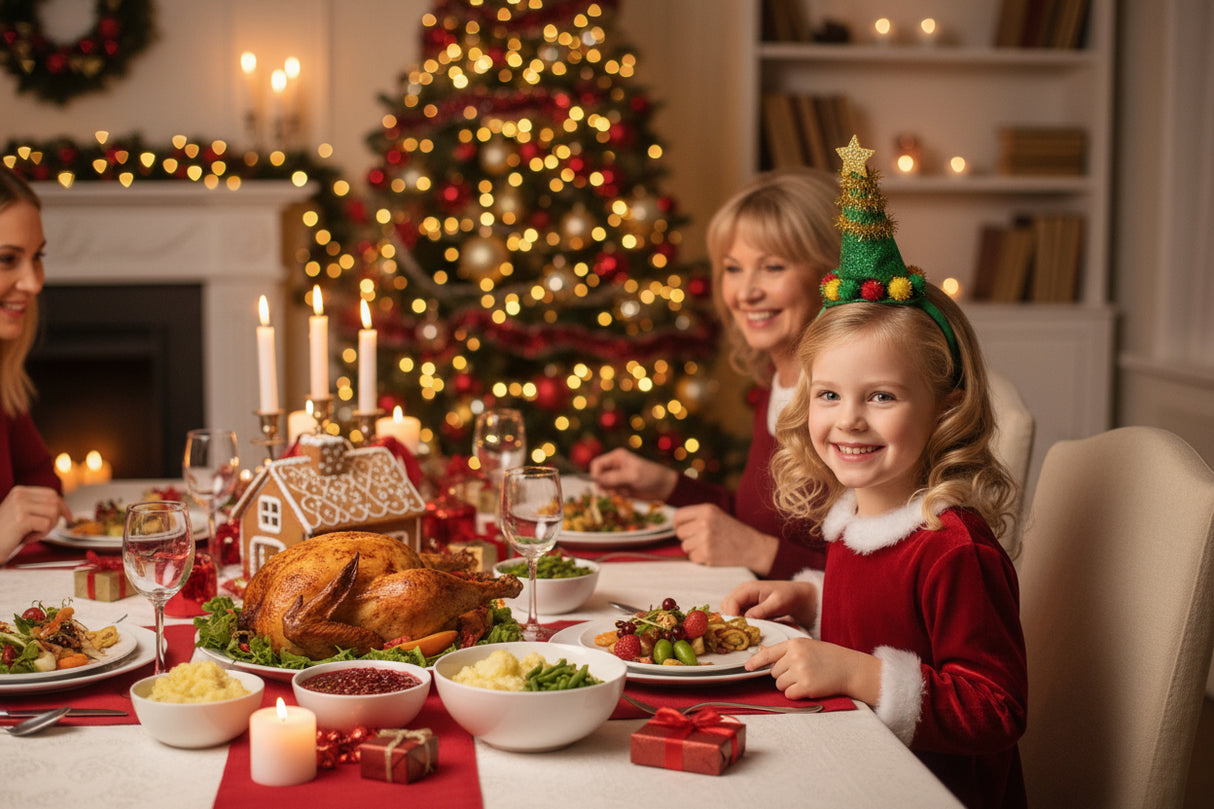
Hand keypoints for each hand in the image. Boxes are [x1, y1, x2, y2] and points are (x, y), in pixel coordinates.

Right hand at [0, 485, 71, 560]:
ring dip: (47, 528)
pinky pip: (46, 525)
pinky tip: (25, 538)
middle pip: (55, 502)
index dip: (63, 507)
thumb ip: (38, 507)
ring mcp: (20, 505)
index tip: (69, 518)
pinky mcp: (21, 518)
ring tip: (31, 534)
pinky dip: (40, 535)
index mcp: (20, 491)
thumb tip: (63, 508)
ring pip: (53, 513)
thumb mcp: (22, 514)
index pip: (52, 494)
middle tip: (43, 530)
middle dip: (55, 519)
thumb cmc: (6, 534)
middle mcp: (20, 495)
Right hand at [588, 448, 677, 501]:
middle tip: (613, 492)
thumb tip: (596, 480)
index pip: (597, 464)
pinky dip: (616, 495)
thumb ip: (613, 478)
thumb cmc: (649, 476)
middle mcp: (615, 465)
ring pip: (603, 485)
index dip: (595, 474)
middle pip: (598, 475)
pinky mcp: (621, 486)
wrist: (663, 487)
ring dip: (610, 491)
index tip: (601, 485)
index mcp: (616, 457)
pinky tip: (626, 494)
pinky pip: (610, 491)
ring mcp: (617, 476)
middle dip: (603, 485)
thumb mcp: (631, 476)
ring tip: (622, 492)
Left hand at [672, 503, 779, 573]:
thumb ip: (697, 516)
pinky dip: (700, 558)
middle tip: (702, 540)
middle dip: (688, 538)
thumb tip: (674, 524)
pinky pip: (692, 558)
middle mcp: (704, 522)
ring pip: (685, 546)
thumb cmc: (733, 532)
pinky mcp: (706, 554)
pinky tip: (713, 554)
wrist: (753, 547)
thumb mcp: (716, 515)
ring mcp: (705, 538)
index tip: (684, 529)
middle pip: (680, 533)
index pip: (678, 516)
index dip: (678, 524)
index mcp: (706, 510)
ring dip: (694, 549)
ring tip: (710, 546)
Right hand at [720, 579, 817, 627]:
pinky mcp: (746, 607)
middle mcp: (742, 592)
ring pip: (729, 612)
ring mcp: (743, 600)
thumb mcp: (777, 603)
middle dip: (731, 620)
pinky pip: (737, 616)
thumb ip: (761, 611)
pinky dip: (741, 623)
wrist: (797, 597)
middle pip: (725, 607)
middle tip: (742, 632)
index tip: (738, 630)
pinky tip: (751, 629)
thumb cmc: (788, 596)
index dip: (731, 617)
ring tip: (748, 631)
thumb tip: (746, 619)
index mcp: (747, 588)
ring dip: (736, 622)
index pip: (730, 602)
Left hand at [746, 638, 882, 704]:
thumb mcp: (807, 647)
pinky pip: (789, 694)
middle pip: (774, 672)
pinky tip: (809, 688)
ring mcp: (800, 671)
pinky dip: (796, 694)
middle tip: (801, 673)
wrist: (851, 669)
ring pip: (779, 684)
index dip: (756, 661)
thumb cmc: (830, 657)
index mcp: (795, 644)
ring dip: (789, 686)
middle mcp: (795, 656)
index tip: (747, 667)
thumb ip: (786, 650)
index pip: (769, 653)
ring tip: (806, 679)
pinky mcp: (806, 686)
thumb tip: (762, 652)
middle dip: (783, 676)